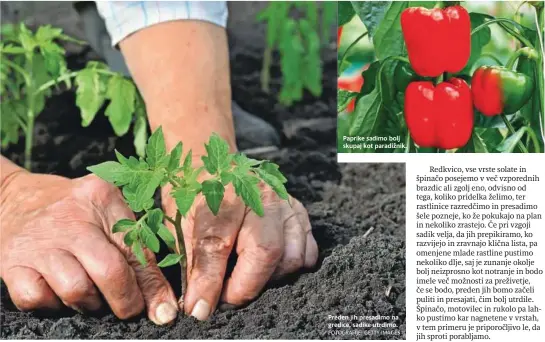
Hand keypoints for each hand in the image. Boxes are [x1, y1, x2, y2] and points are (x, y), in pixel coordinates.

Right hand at [0, 171, 177, 324]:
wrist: (15, 198)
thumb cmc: (74, 210)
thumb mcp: (110, 214)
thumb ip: (138, 252)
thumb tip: (162, 305)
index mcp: (102, 200)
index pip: (137, 250)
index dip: (152, 287)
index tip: (162, 312)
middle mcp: (71, 219)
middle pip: (109, 271)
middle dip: (125, 301)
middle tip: (128, 308)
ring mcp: (40, 242)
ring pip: (76, 290)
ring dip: (89, 304)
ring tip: (91, 294)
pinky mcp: (12, 263)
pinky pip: (37, 299)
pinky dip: (52, 304)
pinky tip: (59, 291)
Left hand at [162, 181, 317, 319]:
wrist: (214, 165)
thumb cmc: (193, 195)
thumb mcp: (179, 223)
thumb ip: (191, 262)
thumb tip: (198, 306)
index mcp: (221, 192)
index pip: (217, 244)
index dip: (209, 283)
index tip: (200, 309)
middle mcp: (258, 194)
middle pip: (266, 251)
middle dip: (245, 286)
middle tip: (225, 297)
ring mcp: (283, 202)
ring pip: (291, 256)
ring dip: (268, 279)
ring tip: (246, 277)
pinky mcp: (299, 211)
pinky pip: (307, 251)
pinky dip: (290, 267)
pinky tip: (268, 267)